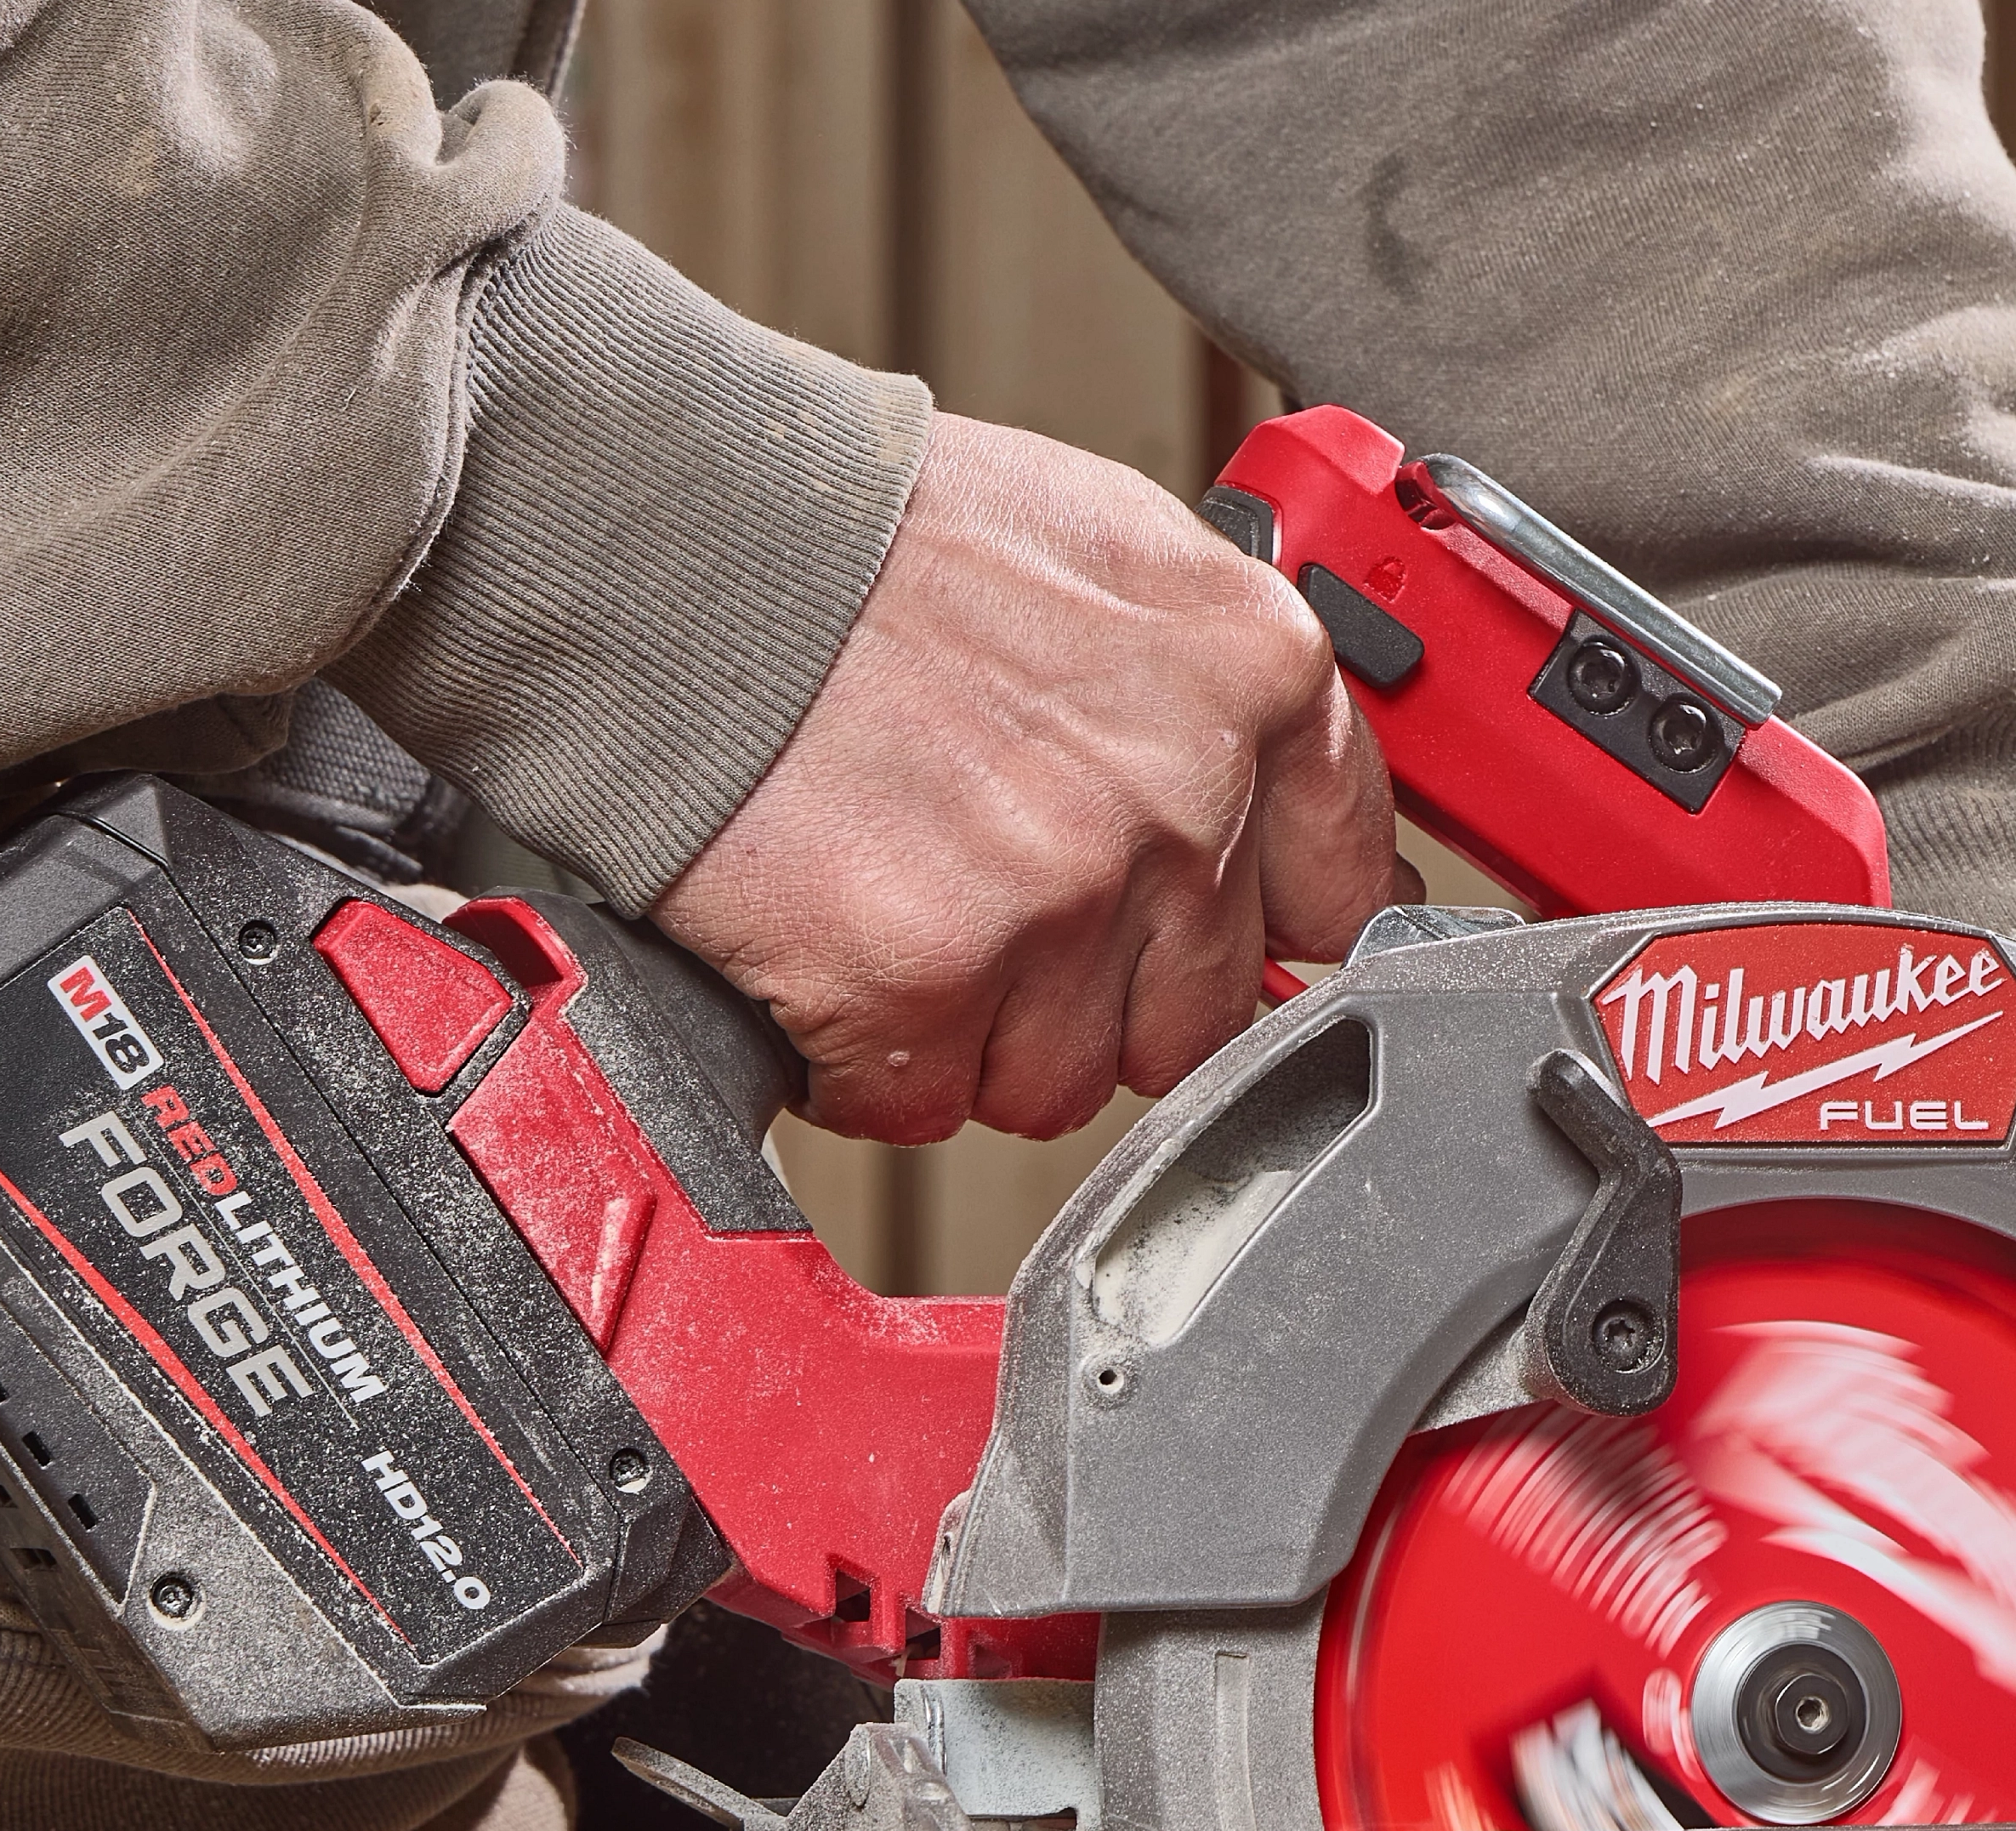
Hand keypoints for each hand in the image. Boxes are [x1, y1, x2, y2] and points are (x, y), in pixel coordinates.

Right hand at [655, 412, 1413, 1143]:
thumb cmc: (866, 546)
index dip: (1246, 931)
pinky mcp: (927, 977)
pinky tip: (829, 940)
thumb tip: (1296, 848)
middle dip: (1093, 994)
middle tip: (988, 894)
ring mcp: (1059, 894)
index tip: (1188, 932)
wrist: (674, 544)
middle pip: (1195, 1021)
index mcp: (1252, 670)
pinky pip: (923, 1101)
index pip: (1342, 897)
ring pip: (1061, 1081)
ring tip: (898, 898)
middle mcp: (1180, 792)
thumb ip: (1218, 709)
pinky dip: (860, 1055)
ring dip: (971, 1032)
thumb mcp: (1110, 561)